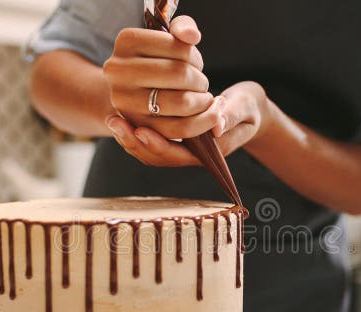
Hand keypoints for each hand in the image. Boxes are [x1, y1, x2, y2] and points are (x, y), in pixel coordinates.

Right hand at [102, 16, 220, 142]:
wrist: (132, 90)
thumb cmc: (158, 61)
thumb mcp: (167, 38)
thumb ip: (182, 28)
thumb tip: (192, 36)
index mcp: (126, 41)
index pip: (178, 47)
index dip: (195, 57)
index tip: (195, 63)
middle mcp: (118, 70)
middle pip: (179, 74)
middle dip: (200, 80)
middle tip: (202, 83)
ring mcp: (124, 100)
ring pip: (181, 103)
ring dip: (202, 101)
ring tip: (204, 98)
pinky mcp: (137, 126)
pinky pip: (178, 129)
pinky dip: (200, 123)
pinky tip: (205, 114)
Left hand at [105, 81, 269, 166]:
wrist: (246, 107)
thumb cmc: (248, 105)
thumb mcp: (245, 105)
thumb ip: (231, 114)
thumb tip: (216, 124)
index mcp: (209, 152)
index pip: (178, 155)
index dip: (158, 145)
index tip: (140, 131)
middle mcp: (191, 154)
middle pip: (157, 157)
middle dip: (134, 142)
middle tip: (115, 122)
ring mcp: (180, 147)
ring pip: (149, 151)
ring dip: (129, 138)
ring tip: (112, 119)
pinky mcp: (172, 137)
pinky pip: (149, 140)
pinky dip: (133, 130)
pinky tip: (120, 115)